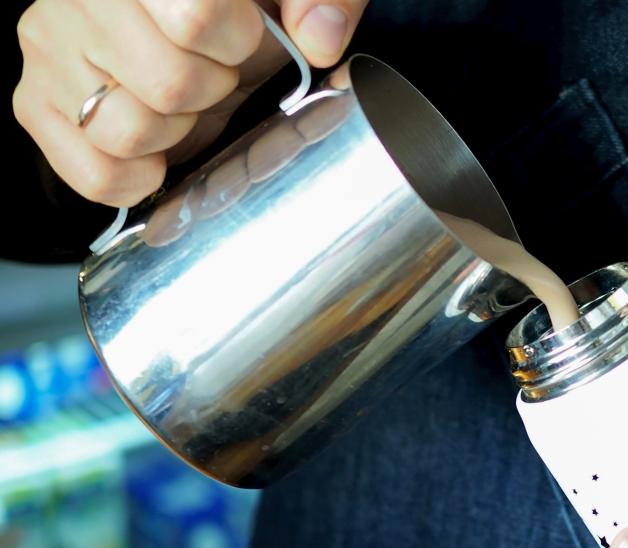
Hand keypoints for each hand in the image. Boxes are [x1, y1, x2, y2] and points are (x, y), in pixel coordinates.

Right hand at [13, 0, 369, 206]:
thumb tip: (321, 37)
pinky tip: (155, 149)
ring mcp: (47, 49)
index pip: (200, 19)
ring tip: (177, 102)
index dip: (239, 44)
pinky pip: (94, 174)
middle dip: (210, 90)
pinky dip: (136, 178)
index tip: (240, 38)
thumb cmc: (233, 6)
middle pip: (168, 84)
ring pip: (125, 131)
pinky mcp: (34, 103)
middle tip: (209, 72)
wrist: (171, 17)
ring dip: (173, 131)